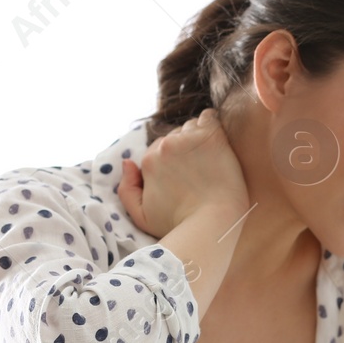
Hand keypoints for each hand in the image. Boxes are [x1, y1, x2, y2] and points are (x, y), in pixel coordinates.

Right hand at [121, 108, 250, 238]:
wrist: (213, 224)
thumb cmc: (179, 225)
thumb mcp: (141, 217)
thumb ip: (126, 190)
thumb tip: (127, 162)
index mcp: (149, 161)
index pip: (157, 150)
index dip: (171, 162)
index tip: (185, 175)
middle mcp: (165, 146)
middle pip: (174, 136)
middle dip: (183, 148)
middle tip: (199, 169)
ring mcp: (189, 139)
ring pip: (191, 126)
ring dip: (197, 137)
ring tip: (209, 158)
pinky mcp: (212, 138)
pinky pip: (209, 117)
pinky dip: (211, 124)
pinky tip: (216, 140)